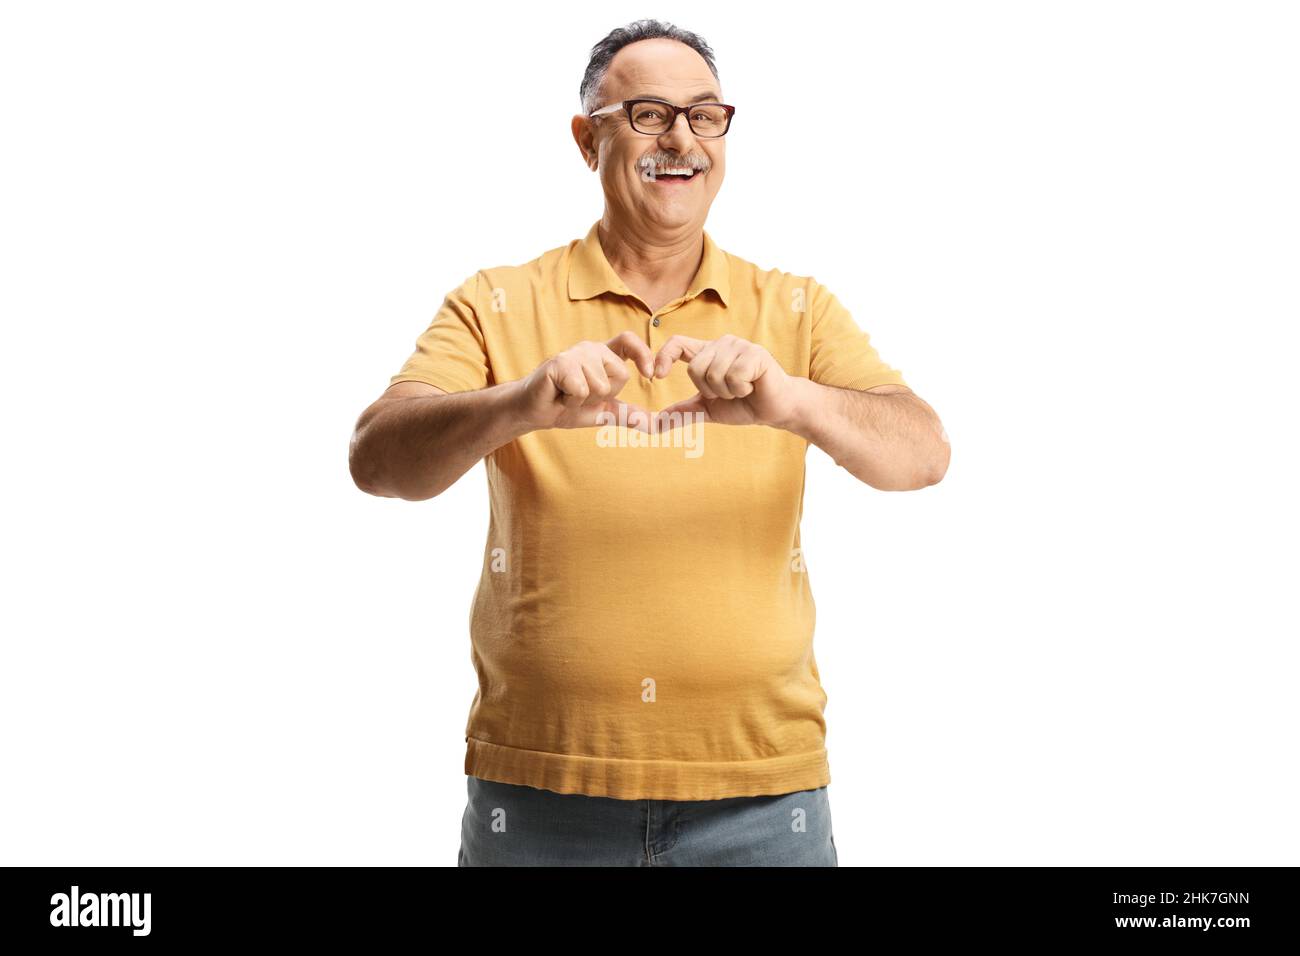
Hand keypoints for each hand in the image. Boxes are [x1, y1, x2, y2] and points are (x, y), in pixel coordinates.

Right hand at [515, 331, 654, 430]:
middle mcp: (591, 349)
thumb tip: (653, 424)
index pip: (628, 341)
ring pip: (601, 386)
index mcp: (602, 356)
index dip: (643, 354)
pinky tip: (558, 395)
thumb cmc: (565, 407)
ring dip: (584, 401)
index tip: (651, 374)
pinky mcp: (560, 363)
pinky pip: (582, 389)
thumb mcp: (602, 412)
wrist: (534, 412)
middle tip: (580, 396)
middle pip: (620, 376)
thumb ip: (626, 414)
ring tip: (567, 395)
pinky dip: (571, 401)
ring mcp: (575, 354)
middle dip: (603, 396)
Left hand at [650, 334, 797, 428]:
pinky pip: (733, 376)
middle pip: (695, 368)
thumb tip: (655, 425)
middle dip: (710, 391)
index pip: (677, 344)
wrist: (775, 410)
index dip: (663, 357)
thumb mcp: (707, 410)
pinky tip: (753, 387)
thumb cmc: (743, 406)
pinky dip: (741, 390)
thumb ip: (683, 412)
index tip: (656, 376)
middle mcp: (721, 344)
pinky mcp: (755, 353)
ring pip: (714, 373)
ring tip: (742, 389)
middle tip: (729, 393)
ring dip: (728, 392)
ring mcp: (739, 346)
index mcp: (707, 353)